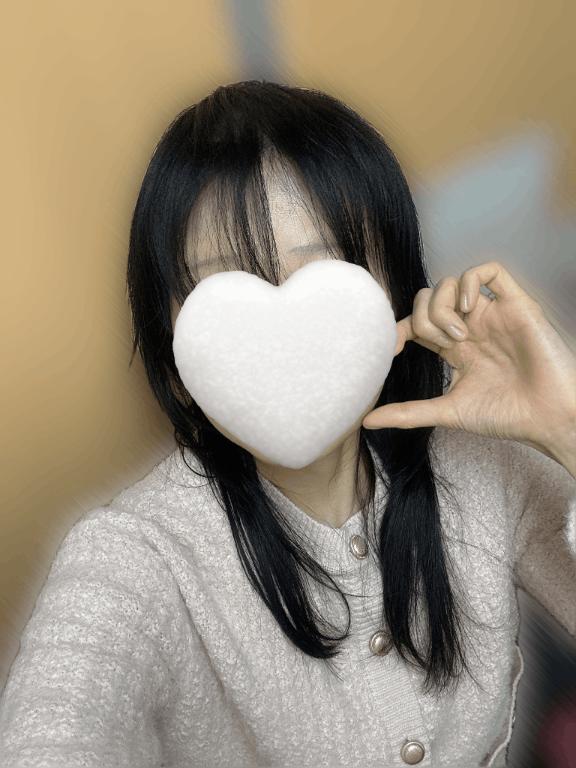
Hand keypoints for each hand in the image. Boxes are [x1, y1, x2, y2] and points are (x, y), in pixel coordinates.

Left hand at [362, 260, 575, 456]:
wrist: (548, 419)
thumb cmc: (506, 417)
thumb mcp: (447, 412)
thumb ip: (407, 412)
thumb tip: (366, 421)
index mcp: (455, 348)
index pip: (417, 323)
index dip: (399, 328)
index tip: (393, 349)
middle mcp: (472, 327)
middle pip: (428, 299)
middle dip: (423, 317)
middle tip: (443, 344)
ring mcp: (492, 314)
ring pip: (451, 283)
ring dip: (444, 305)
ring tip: (460, 336)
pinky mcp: (517, 305)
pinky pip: (488, 271)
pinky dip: (469, 283)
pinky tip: (468, 310)